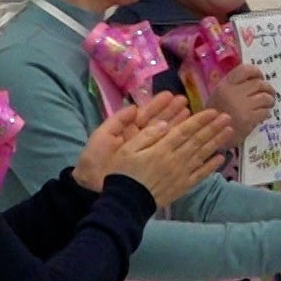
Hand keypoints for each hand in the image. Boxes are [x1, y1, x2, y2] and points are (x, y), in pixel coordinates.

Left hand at [76, 93, 190, 189]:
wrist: (91, 185)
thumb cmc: (94, 160)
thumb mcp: (103, 136)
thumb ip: (118, 121)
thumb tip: (135, 107)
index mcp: (129, 131)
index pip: (146, 115)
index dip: (158, 105)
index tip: (171, 95)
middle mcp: (140, 140)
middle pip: (158, 123)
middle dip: (172, 112)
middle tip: (185, 102)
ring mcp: (146, 152)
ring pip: (165, 136)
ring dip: (177, 125)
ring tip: (189, 113)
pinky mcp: (150, 165)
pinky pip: (165, 152)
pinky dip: (176, 145)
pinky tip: (186, 137)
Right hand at [82, 108, 234, 208]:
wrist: (125, 203)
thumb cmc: (122, 173)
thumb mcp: (127, 149)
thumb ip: (147, 135)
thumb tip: (165, 123)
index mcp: (161, 149)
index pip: (184, 131)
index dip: (200, 120)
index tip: (213, 112)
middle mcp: (175, 160)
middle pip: (197, 141)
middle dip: (213, 128)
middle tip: (227, 117)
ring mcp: (181, 174)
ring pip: (202, 155)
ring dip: (216, 142)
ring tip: (229, 131)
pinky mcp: (182, 186)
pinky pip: (200, 175)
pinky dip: (211, 166)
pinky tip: (222, 157)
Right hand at [208, 63, 275, 141]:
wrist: (213, 136)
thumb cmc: (216, 115)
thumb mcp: (218, 95)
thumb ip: (233, 86)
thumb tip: (254, 79)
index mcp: (225, 85)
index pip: (244, 70)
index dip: (256, 72)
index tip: (260, 77)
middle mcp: (233, 93)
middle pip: (258, 84)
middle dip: (267, 88)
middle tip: (270, 92)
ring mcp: (242, 106)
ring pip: (265, 97)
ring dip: (270, 100)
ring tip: (269, 103)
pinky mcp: (248, 119)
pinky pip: (264, 111)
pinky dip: (266, 112)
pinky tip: (263, 114)